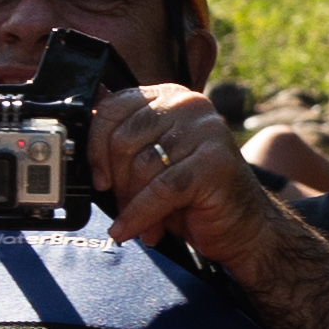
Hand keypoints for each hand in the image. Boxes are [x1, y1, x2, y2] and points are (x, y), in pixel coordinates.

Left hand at [97, 77, 263, 260]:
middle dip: (118, 183)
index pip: (113, 107)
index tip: (99, 179)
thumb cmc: (195, 195)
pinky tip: (137, 232)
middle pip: (123, 140)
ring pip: (141, 167)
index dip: (96, 148)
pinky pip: (161, 190)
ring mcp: (206, 130)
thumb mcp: (152, 161)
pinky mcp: (214, 161)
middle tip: (124, 208)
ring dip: (133, 205)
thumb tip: (85, 107)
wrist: (244, 227)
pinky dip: (142, 216)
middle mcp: (189, 105)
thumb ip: (123, 136)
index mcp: (170, 96)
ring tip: (143, 224)